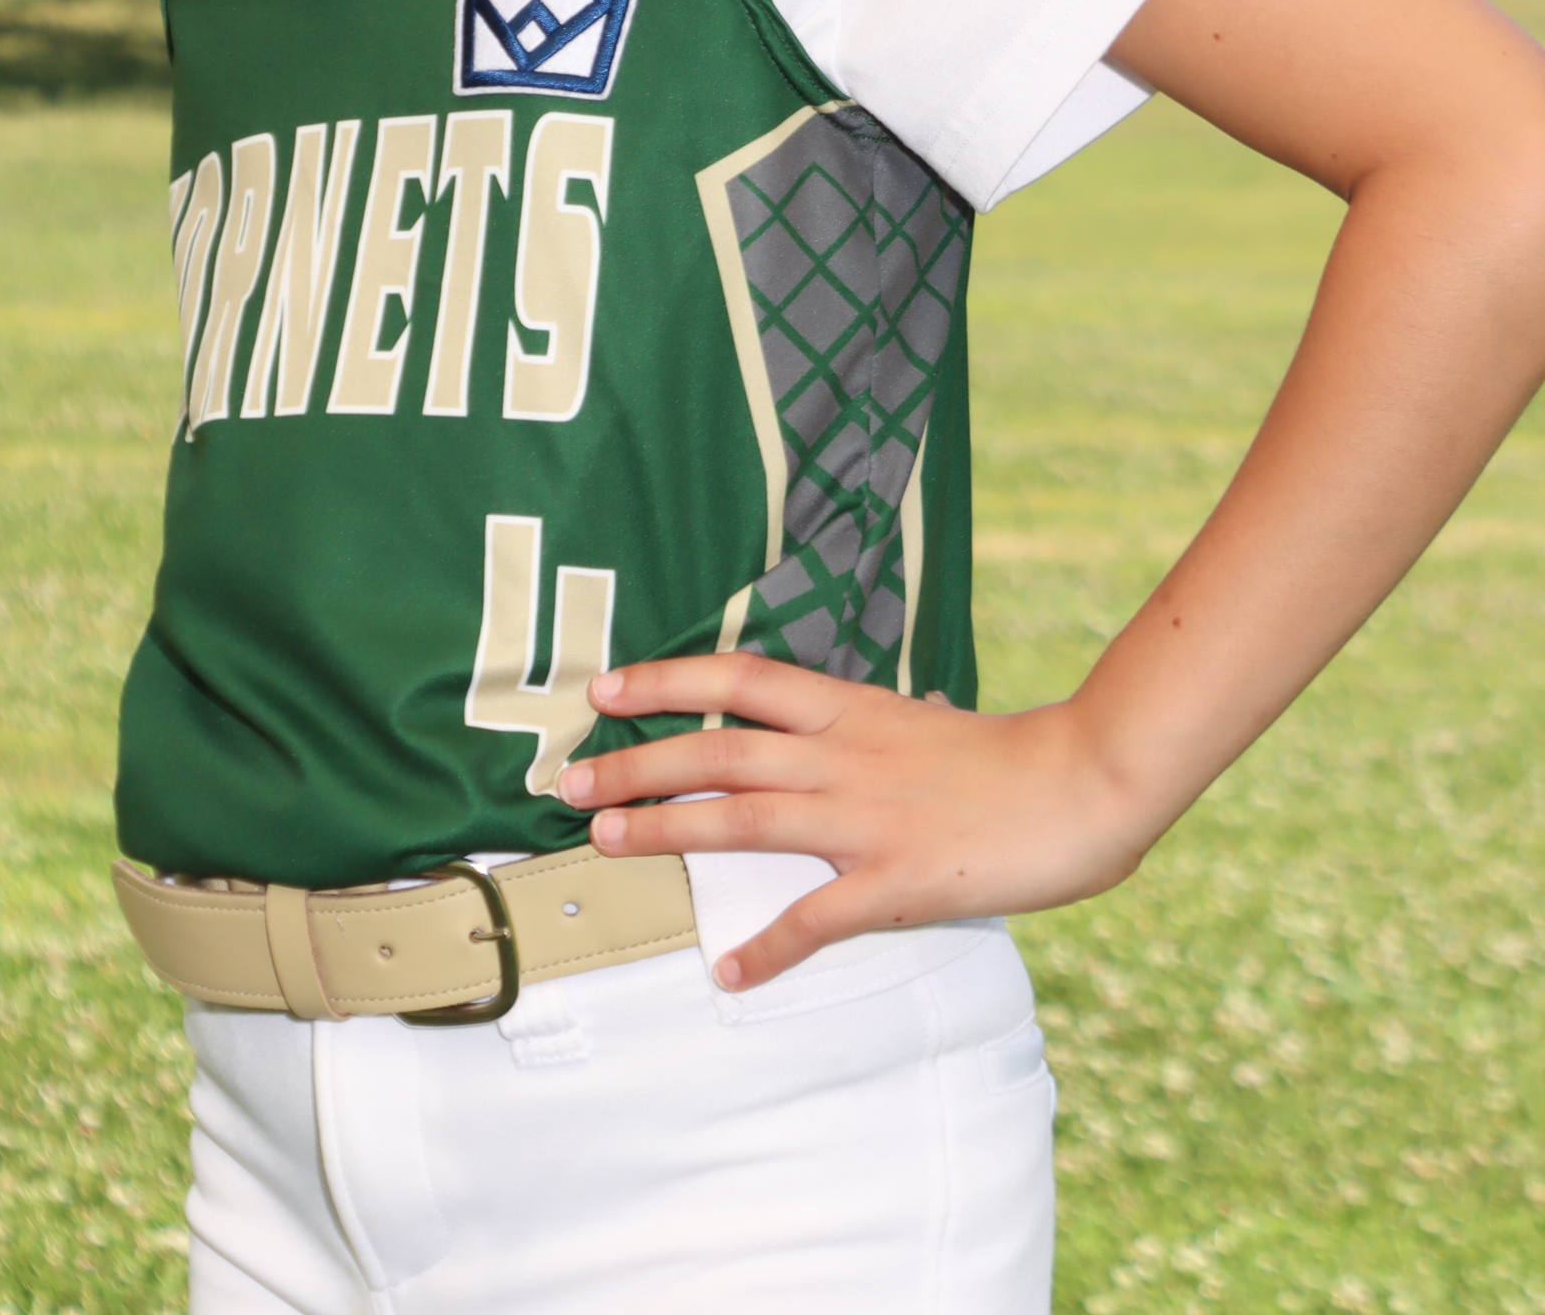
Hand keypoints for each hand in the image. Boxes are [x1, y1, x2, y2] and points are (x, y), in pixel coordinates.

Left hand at [557, 654, 1150, 989]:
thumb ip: (873, 726)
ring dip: (668, 832)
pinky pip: (817, 919)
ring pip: (743, 818)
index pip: (738, 678)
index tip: (606, 688)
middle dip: (637, 764)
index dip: (667, 679)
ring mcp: (865, 817)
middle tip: (569, 781)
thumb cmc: (1009, 756)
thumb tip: (850, 718)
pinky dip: (768, 948)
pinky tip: (728, 973)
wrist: (1083, 781)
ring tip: (605, 845)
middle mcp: (842, 754)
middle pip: (717, 749)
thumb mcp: (926, 720)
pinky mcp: (896, 880)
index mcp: (850, 708)